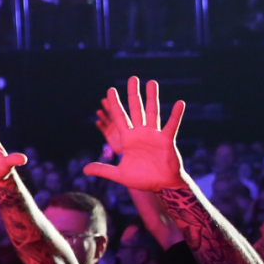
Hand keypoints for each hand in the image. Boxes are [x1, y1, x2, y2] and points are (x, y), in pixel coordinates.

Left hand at [83, 77, 187, 191]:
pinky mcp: (166, 140)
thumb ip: (103, 170)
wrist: (161, 185)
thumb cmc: (142, 178)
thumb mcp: (119, 174)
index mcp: (128, 139)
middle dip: (133, 94)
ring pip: (152, 112)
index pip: (119, 118)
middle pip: (135, 109)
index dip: (114, 105)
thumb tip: (84, 169)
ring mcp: (154, 135)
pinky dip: (175, 115)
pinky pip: (171, 125)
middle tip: (132, 78)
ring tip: (152, 82)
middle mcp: (140, 133)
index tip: (110, 90)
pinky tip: (179, 103)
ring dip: (152, 98)